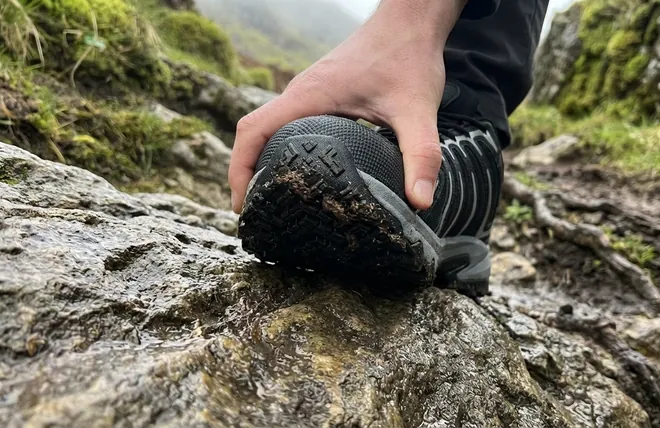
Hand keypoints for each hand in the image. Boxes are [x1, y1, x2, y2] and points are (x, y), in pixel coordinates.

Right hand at [229, 0, 465, 212]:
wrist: (411, 21)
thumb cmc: (409, 56)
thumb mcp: (418, 109)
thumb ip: (421, 155)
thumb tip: (420, 202)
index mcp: (309, 96)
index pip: (253, 130)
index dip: (239, 169)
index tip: (241, 205)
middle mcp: (301, 94)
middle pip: (254, 135)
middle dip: (247, 175)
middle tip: (257, 216)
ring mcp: (309, 94)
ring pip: (271, 130)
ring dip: (263, 162)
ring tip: (274, 204)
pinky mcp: (322, 96)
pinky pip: (290, 125)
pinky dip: (284, 150)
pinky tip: (304, 176)